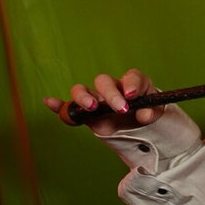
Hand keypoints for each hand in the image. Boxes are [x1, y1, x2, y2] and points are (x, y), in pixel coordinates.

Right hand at [44, 69, 163, 135]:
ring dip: (84, 97)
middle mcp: (112, 88)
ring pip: (83, 90)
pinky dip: (59, 105)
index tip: (132, 96)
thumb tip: (144, 114)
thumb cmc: (148, 113)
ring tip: (92, 107)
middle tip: (122, 109)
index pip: (131, 77)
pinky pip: (69, 107)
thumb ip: (151, 111)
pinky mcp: (87, 114)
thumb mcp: (155, 113)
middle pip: (104, 81)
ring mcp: (97, 100)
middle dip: (111, 94)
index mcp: (132, 83)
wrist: (141, 127)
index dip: (131, 84)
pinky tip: (49, 102)